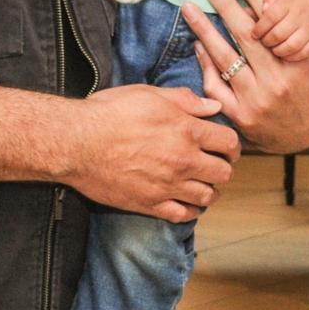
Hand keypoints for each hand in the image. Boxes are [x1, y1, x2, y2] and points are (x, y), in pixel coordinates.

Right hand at [63, 85, 237, 221]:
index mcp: (187, 131)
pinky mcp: (149, 204)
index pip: (230, 143)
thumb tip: (214, 106)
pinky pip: (183, 216)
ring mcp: (168, 186)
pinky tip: (187, 203)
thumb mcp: (150, 94)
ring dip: (210, 190)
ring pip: (207, 197)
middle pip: (224, 173)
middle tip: (216, 165)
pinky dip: (190, 211)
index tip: (227, 147)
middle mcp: (183, 161)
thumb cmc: (109, 113)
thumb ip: (185, 100)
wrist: (76, 142)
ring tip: (203, 184)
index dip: (232, 145)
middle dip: (224, 168)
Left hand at [184, 0, 308, 153]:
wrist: (307, 135)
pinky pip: (216, 86)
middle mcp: (275, 82)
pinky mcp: (240, 116)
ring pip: (224, 59)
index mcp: (294, 65)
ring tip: (190, 10)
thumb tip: (252, 6)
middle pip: (244, 36)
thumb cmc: (307, 91)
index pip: (270, 22)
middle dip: (224, 7)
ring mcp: (255, 101)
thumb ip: (280, 37)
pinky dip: (206, 64)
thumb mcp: (304, 61)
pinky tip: (199, 46)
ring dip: (204, 30)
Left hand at [257, 0, 308, 60]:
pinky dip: (292, 56)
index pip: (269, 17)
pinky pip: (303, 53)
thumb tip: (257, 13)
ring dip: (278, 50)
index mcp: (289, 2)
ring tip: (274, 48)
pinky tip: (286, 53)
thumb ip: (267, 0)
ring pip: (290, 46)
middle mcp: (300, 15)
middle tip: (264, 42)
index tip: (254, 34)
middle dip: (266, 41)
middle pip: (278, 34)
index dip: (259, 28)